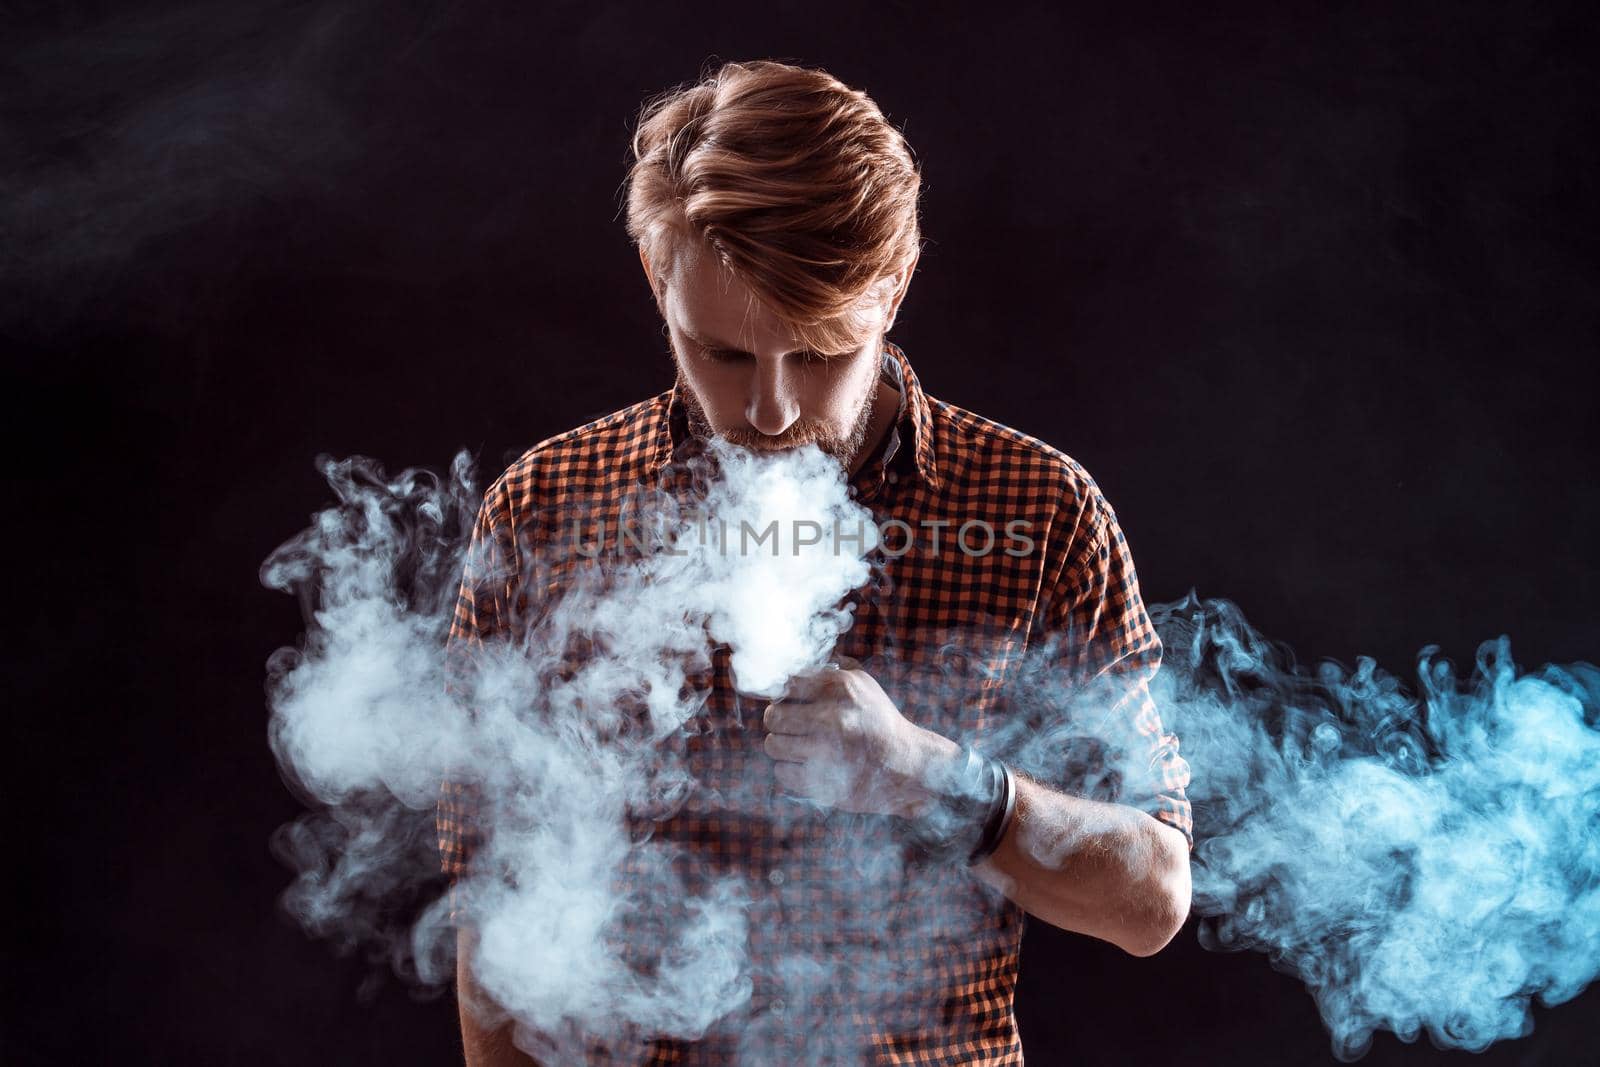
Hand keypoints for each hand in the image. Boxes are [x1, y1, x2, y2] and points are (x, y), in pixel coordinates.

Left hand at [761, 657, 961, 817]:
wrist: (908, 767)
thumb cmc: (880, 722)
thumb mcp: (863, 685)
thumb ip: (831, 669)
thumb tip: (792, 670)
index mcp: (841, 688)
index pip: (787, 685)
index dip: (786, 696)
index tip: (793, 703)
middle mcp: (833, 717)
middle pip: (773, 716)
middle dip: (778, 721)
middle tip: (790, 726)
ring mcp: (827, 752)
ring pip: (773, 745)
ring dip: (782, 746)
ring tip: (798, 747)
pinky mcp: (823, 782)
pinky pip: (782, 772)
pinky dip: (789, 770)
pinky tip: (806, 765)